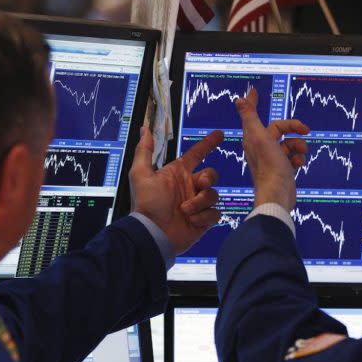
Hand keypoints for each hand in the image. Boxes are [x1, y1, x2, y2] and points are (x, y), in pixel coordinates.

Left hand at [130, 127, 223, 252]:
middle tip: (200, 184)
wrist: (153, 233)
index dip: (207, 144)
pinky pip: (215, 213)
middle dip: (208, 178)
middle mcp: (190, 187)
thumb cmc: (147, 203)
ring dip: (200, 202)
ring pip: (213, 195)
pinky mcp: (204, 220)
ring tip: (185, 210)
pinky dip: (204, 216)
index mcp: (178, 174)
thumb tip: (144, 128)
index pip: (197, 154)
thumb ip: (144, 151)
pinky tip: (191, 221)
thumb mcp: (141, 174)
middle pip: (211, 175)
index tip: (220, 134)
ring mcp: (198, 204)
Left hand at [236, 89, 309, 210]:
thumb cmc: (269, 166)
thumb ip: (250, 117)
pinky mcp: (283, 170)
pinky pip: (294, 157)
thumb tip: (239, 99)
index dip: (254, 103)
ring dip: (299, 146)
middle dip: (294, 129)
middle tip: (306, 130)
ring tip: (300, 154)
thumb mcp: (260, 137)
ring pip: (290, 144)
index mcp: (253, 138)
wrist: (278, 195)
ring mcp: (273, 159)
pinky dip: (299, 159)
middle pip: (280, 129)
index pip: (255, 115)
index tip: (254, 91)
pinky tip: (299, 165)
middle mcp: (261, 147)